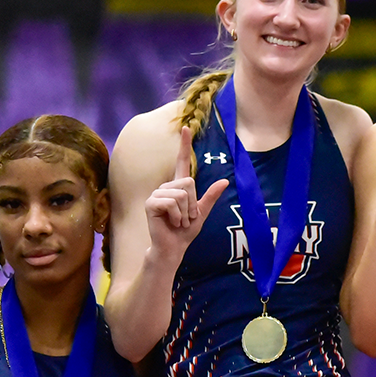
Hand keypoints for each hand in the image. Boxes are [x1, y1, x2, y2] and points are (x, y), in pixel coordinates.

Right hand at [145, 127, 228, 261]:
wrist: (173, 248)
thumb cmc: (185, 231)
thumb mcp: (202, 213)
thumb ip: (210, 197)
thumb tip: (225, 181)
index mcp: (178, 187)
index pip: (182, 162)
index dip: (184, 145)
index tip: (186, 128)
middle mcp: (166, 187)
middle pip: (189, 182)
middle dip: (193, 204)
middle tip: (187, 217)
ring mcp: (157, 194)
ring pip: (182, 193)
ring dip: (185, 212)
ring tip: (179, 221)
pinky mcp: (151, 203)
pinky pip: (172, 202)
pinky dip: (177, 215)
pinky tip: (172, 222)